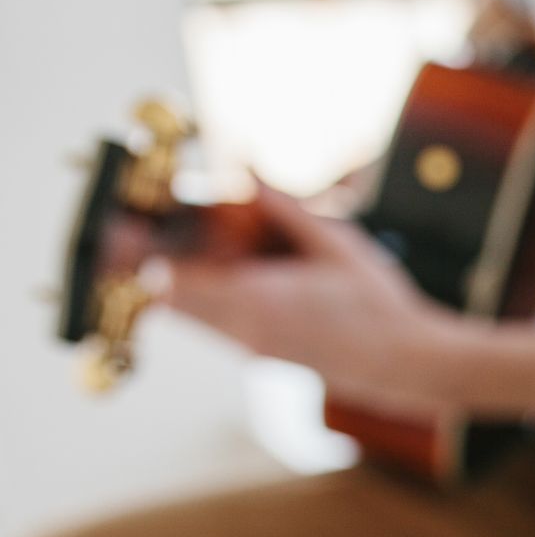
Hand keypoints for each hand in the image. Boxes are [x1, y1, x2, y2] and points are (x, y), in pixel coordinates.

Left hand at [165, 187, 460, 421]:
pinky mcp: (263, 354)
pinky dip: (210, 295)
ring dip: (184, 278)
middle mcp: (245, 330)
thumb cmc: (381, 307)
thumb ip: (285, 208)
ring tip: (201, 245)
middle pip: (168, 299)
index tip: (123, 227)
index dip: (139, 254)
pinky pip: (216, 323)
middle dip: (154, 261)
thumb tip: (249, 170)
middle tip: (150, 226)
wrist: (409, 367)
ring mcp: (252, 348)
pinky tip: (239, 271)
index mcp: (258, 301)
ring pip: (190, 314)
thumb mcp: (337, 244)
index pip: (170, 281)